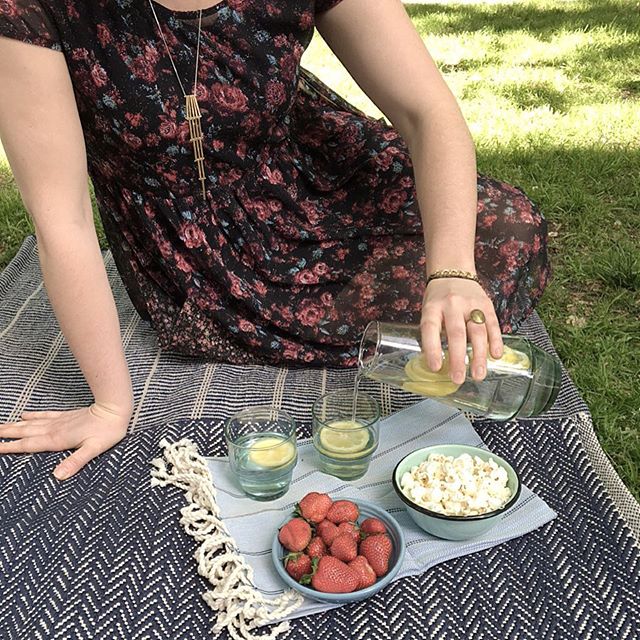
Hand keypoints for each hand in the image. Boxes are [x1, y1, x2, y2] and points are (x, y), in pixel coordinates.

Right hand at [0, 401, 131, 479]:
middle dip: (6, 434)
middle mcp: (55, 429)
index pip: (29, 445)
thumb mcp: (94, 449)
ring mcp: (60, 421)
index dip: (10, 447)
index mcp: (58, 440)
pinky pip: (44, 416)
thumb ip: (76, 462)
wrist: (115, 409)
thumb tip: (57, 476)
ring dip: (14, 425)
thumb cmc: (108, 431)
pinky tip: (24, 414)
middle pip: (25, 433)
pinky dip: (33, 416)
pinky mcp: (66, 416)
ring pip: (31, 424)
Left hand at [420, 278, 503, 383]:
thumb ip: (432, 333)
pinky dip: (495, 341)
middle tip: (458, 379)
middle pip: (456, 333)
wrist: (453, 272)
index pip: (430, 328)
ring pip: (477, 331)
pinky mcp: (487, 304)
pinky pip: (493, 324)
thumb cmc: (438, 299)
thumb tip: (437, 366)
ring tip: (478, 375)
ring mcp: (471, 303)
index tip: (436, 368)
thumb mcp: (428, 311)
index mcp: (432, 307)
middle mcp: (452, 304)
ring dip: (478, 355)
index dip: (432, 349)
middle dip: (458, 358)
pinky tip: (495, 356)